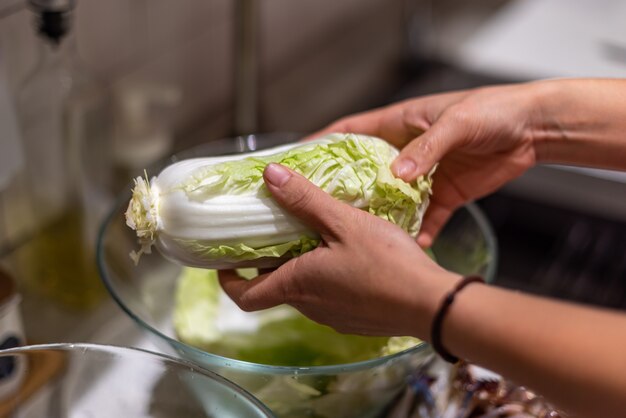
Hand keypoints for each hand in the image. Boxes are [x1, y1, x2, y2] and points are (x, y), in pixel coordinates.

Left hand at [219, 163, 458, 337]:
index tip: (224, 259)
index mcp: (298, 285)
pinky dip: (326, 275)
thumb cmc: (386, 264)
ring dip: (300, 265)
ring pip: (305, 289)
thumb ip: (305, 200)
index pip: (244, 296)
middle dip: (269, 261)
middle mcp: (310, 307)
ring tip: (313, 233)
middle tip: (274, 230)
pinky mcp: (356, 319)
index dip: (227, 280)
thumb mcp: (343, 222)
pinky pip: (330, 296)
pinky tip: (348, 253)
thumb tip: (269, 175)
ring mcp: (334, 316)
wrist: (432, 304)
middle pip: (275, 287)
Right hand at [312, 83, 543, 246]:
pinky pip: (425, 219)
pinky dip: (417, 233)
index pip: (350, 132)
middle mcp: (405, 152)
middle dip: (342, 189)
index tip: (296, 162)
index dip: (321, 144)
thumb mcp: (455, 123)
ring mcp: (423, 176)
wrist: (532, 128)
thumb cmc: (491, 110)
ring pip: (390, 200)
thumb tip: (398, 174)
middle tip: (317, 210)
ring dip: (376, 217)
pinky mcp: (445, 195)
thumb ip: (426, 148)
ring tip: (355, 237)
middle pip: (363, 171)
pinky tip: (407, 249)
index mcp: (399, 124)